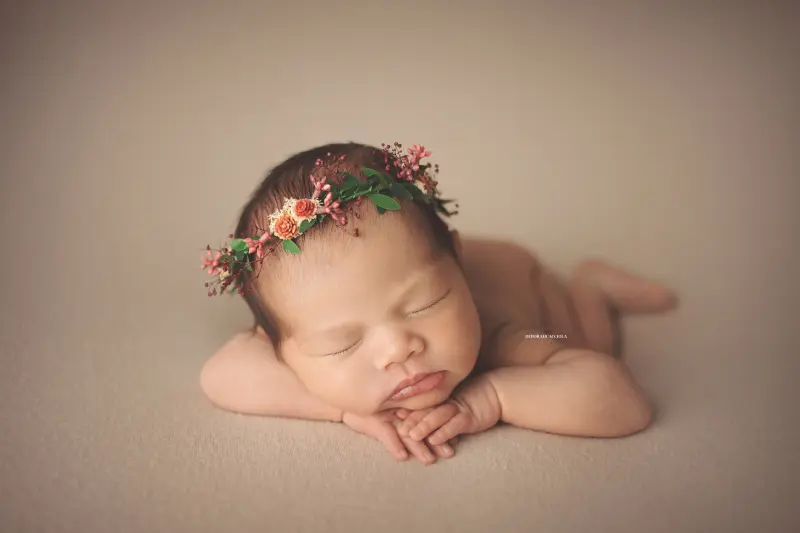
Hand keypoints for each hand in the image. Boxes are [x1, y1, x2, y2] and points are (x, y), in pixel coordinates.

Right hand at [342, 410, 458, 464]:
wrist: (346, 400)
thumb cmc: (364, 413)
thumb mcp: (380, 424)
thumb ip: (393, 438)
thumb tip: (405, 455)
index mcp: (405, 410)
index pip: (424, 422)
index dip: (438, 432)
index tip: (454, 444)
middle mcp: (399, 411)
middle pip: (419, 427)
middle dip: (434, 441)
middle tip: (449, 452)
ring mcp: (388, 414)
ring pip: (406, 431)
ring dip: (418, 446)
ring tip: (429, 460)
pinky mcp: (375, 420)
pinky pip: (385, 433)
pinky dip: (393, 445)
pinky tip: (401, 457)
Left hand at [396, 374, 500, 445]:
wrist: (496, 393)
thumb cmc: (474, 399)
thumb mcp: (454, 404)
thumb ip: (440, 408)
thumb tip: (425, 422)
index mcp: (441, 400)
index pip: (421, 405)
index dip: (408, 410)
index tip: (393, 415)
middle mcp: (446, 403)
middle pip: (425, 411)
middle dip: (411, 420)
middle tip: (397, 429)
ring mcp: (457, 409)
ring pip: (437, 417)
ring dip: (423, 426)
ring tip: (411, 436)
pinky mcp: (468, 417)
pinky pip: (454, 425)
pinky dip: (444, 432)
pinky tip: (434, 439)